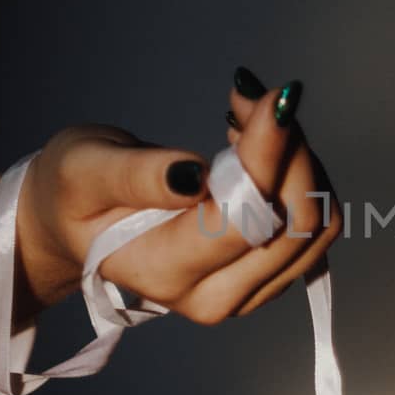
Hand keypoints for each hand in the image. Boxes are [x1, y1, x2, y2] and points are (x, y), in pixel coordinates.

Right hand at [16, 75, 340, 324]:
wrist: (80, 225)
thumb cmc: (77, 193)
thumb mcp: (84, 171)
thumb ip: (136, 176)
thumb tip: (193, 175)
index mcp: (164, 273)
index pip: (244, 219)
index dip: (270, 155)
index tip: (273, 98)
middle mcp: (213, 296)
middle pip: (297, 222)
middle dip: (287, 147)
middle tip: (248, 98)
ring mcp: (246, 292)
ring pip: (317, 222)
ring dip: (296, 156)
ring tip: (246, 118)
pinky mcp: (268, 276)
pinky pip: (314, 223)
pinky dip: (297, 172)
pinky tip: (255, 146)